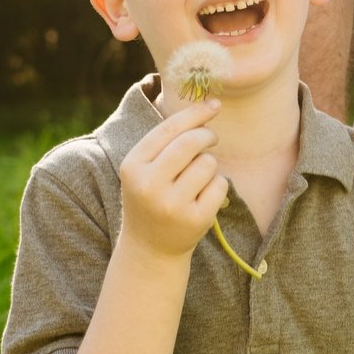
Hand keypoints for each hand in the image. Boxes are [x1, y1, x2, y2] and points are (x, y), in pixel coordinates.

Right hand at [116, 98, 228, 261]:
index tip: (214, 105)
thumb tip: (208, 107)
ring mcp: (172, 205)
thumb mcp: (145, 168)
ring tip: (197, 180)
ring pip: (208, 163)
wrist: (150, 248)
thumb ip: (167, 140)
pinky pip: (220, 185)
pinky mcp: (195, 220)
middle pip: (191, 142)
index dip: (195, 113)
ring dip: (210, 165)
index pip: (169, 129)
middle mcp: (149, 185)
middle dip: (207, 135)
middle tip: (211, 139)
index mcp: (133, 166)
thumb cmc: (152, 197)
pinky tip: (203, 198)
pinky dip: (218, 186)